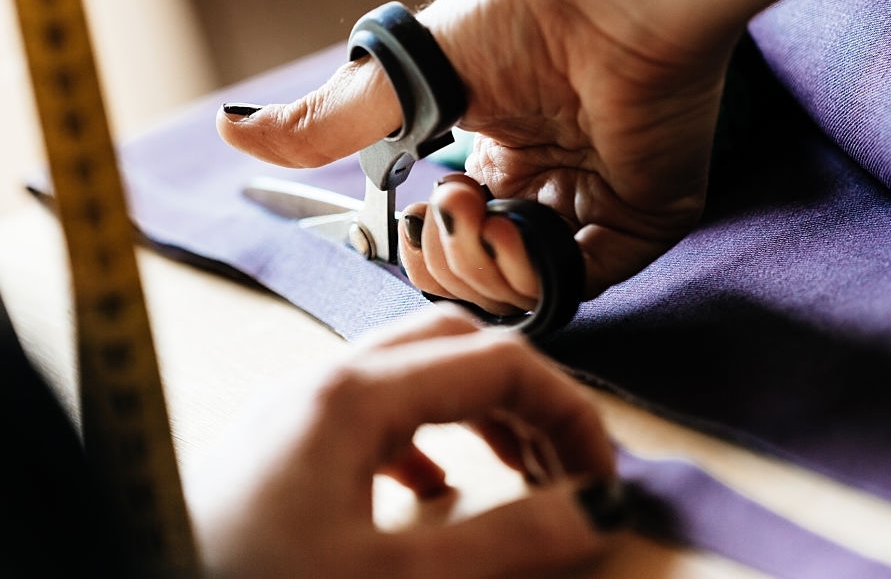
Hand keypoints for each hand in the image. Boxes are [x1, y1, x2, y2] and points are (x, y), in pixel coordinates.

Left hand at [186, 305, 624, 577]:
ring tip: (519, 474)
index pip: (496, 362)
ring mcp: (301, 410)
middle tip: (564, 468)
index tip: (604, 477)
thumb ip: (504, 542)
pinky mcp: (285, 446)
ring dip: (480, 414)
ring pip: (416, 377)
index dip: (567, 412)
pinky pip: (375, 417)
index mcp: (354, 396)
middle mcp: (327, 383)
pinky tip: (435, 493)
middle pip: (455, 348)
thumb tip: (597, 511)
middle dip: (525, 399)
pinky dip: (427, 441)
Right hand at [217, 0, 890, 314]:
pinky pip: (581, 281)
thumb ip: (324, 123)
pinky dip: (537, 274)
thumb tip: (232, 130)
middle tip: (452, 205)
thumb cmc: (516, 15)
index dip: (426, 246)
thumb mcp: (401, 82)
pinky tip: (514, 227)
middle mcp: (542, 185)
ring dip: (486, 268)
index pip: (451, 240)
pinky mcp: (642, 216)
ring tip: (481, 209)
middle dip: (451, 260)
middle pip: (482, 274)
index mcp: (494, 157)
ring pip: (526, 289)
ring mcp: (593, 203)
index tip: (422, 211)